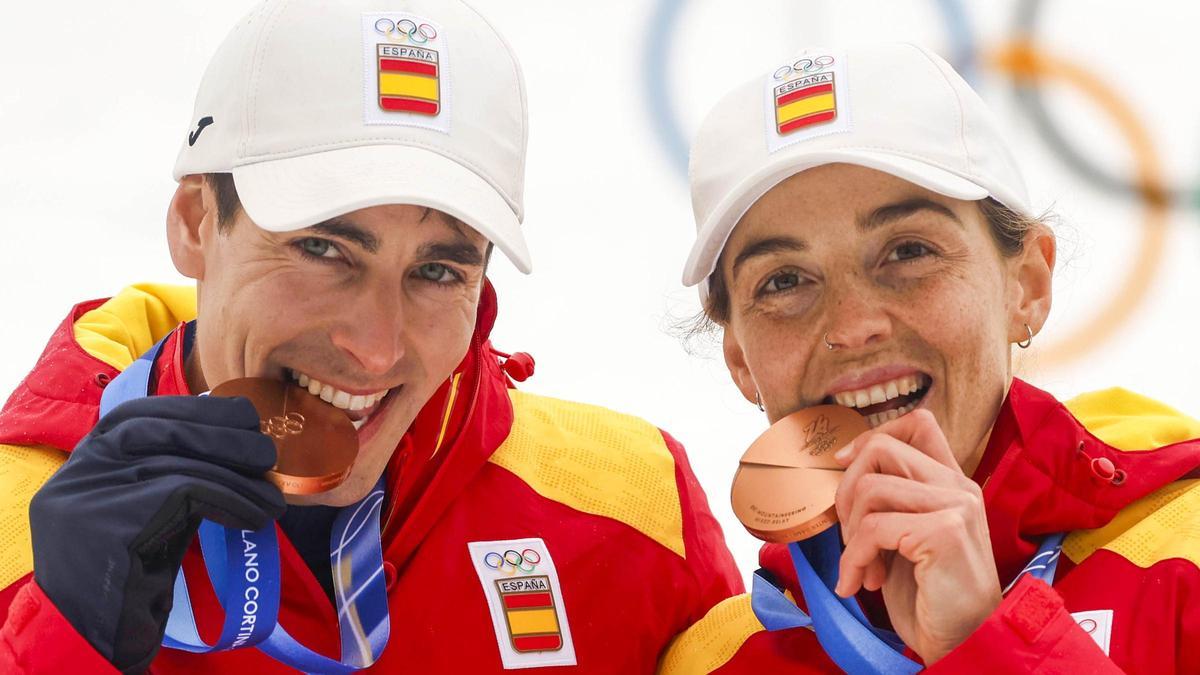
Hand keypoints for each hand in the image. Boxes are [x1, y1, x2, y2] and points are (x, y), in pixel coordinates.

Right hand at [29, 395, 285, 673]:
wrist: (97, 633)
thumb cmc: (133, 570)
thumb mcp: (147, 506)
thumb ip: (171, 467)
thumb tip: (238, 430)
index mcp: (85, 457)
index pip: (145, 412)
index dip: (201, 410)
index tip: (245, 418)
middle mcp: (80, 469)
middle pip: (163, 428)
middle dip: (226, 436)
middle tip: (269, 454)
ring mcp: (90, 494)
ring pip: (182, 463)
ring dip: (240, 479)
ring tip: (273, 499)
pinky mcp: (112, 523)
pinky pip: (188, 494)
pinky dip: (232, 501)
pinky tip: (256, 517)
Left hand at [832, 409, 999, 663]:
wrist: (963, 641)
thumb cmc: (929, 592)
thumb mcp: (906, 534)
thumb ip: (891, 498)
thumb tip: (842, 464)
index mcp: (951, 481)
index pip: (917, 423)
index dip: (871, 437)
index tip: (844, 466)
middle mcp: (958, 487)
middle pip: (882, 447)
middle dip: (846, 490)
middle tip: (848, 533)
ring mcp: (955, 507)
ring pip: (870, 488)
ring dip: (850, 534)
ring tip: (863, 567)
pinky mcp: (944, 533)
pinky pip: (872, 528)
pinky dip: (854, 558)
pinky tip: (862, 584)